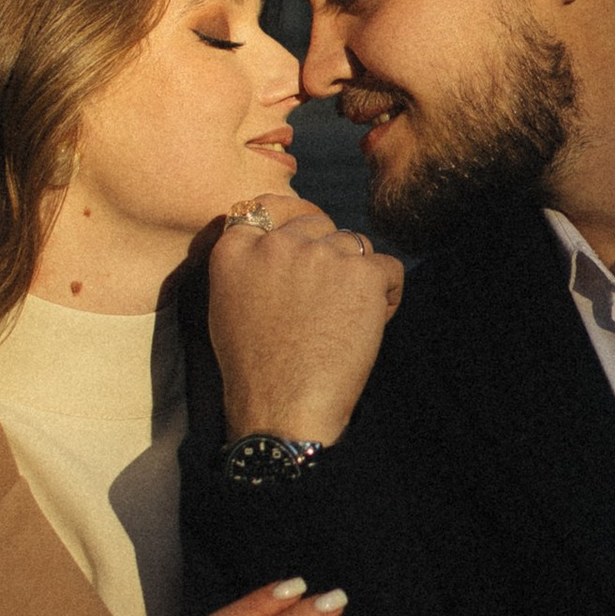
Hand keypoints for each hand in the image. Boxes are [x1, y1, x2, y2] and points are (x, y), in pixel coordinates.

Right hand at [206, 193, 402, 446]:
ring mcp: (321, 255)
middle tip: (325, 302)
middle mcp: (278, 242)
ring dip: (356, 275)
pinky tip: (371, 323)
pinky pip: (389, 268)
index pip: (269, 209)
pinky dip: (387, 294)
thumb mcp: (225, 304)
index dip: (292, 226)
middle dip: (326, 255)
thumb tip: (274, 240)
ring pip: (355, 245)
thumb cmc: (254, 368)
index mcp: (237, 249)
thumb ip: (246, 264)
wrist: (283, 406)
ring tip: (346, 319)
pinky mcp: (362, 273)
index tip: (303, 250)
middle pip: (318, 226)